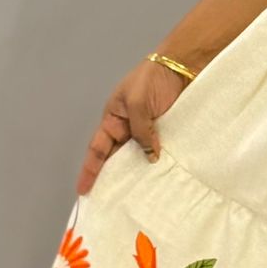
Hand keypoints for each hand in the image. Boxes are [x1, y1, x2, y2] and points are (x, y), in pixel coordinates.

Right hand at [75, 58, 190, 196]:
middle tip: (111, 202)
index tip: (83, 191)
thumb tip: (150, 157)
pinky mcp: (168, 131)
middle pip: (118, 157)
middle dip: (114, 177)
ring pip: (140, 156)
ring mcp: (149, 130)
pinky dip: (160, 163)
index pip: (98, 149)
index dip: (90, 170)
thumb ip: (141, 130)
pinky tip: (162, 178)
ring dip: (140, 173)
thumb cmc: (153, 78)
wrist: (183, 66)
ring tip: (139, 196)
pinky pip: (160, 151)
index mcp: (114, 119)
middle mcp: (128, 128)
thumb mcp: (138, 103)